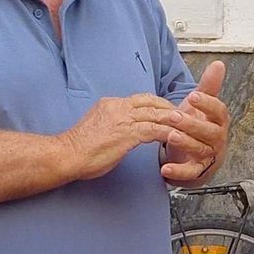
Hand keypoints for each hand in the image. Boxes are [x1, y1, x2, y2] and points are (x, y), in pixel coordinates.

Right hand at [61, 93, 178, 180]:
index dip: (158, 104)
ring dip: (175, 121)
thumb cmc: (79, 148)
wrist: (66, 154)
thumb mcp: (98, 126)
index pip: (141, 98)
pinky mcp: (127, 133)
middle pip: (153, 102)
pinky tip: (178, 138)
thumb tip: (123, 129)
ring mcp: (123, 118)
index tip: (169, 110)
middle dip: (171, 109)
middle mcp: (118, 106)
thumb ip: (113, 123)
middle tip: (185, 117)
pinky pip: (155, 130)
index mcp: (110, 103)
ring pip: (157, 114)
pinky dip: (169, 133)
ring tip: (188, 127)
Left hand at [161, 60, 230, 184]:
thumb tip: (219, 63)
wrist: (195, 155)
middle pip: (210, 132)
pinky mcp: (198, 172)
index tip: (193, 96)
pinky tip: (165, 168)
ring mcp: (208, 156)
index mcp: (219, 121)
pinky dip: (178, 172)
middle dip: (192, 124)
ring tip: (171, 136)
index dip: (207, 104)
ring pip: (200, 150)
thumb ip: (209, 86)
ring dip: (186, 143)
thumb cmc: (198, 126)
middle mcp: (217, 139)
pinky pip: (190, 172)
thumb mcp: (202, 106)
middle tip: (174, 116)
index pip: (219, 111)